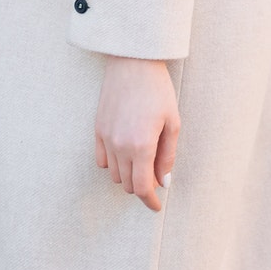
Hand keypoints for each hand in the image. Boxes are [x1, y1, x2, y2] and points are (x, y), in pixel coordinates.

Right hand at [94, 56, 179, 211]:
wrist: (133, 63)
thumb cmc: (158, 90)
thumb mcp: (173, 123)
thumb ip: (167, 156)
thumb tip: (164, 182)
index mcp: (141, 146)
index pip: (142, 187)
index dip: (150, 201)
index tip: (156, 206)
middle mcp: (120, 146)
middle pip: (127, 184)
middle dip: (142, 187)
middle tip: (156, 177)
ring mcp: (105, 139)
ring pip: (114, 175)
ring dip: (129, 175)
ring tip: (143, 161)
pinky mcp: (97, 130)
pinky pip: (102, 161)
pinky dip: (113, 164)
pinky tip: (126, 154)